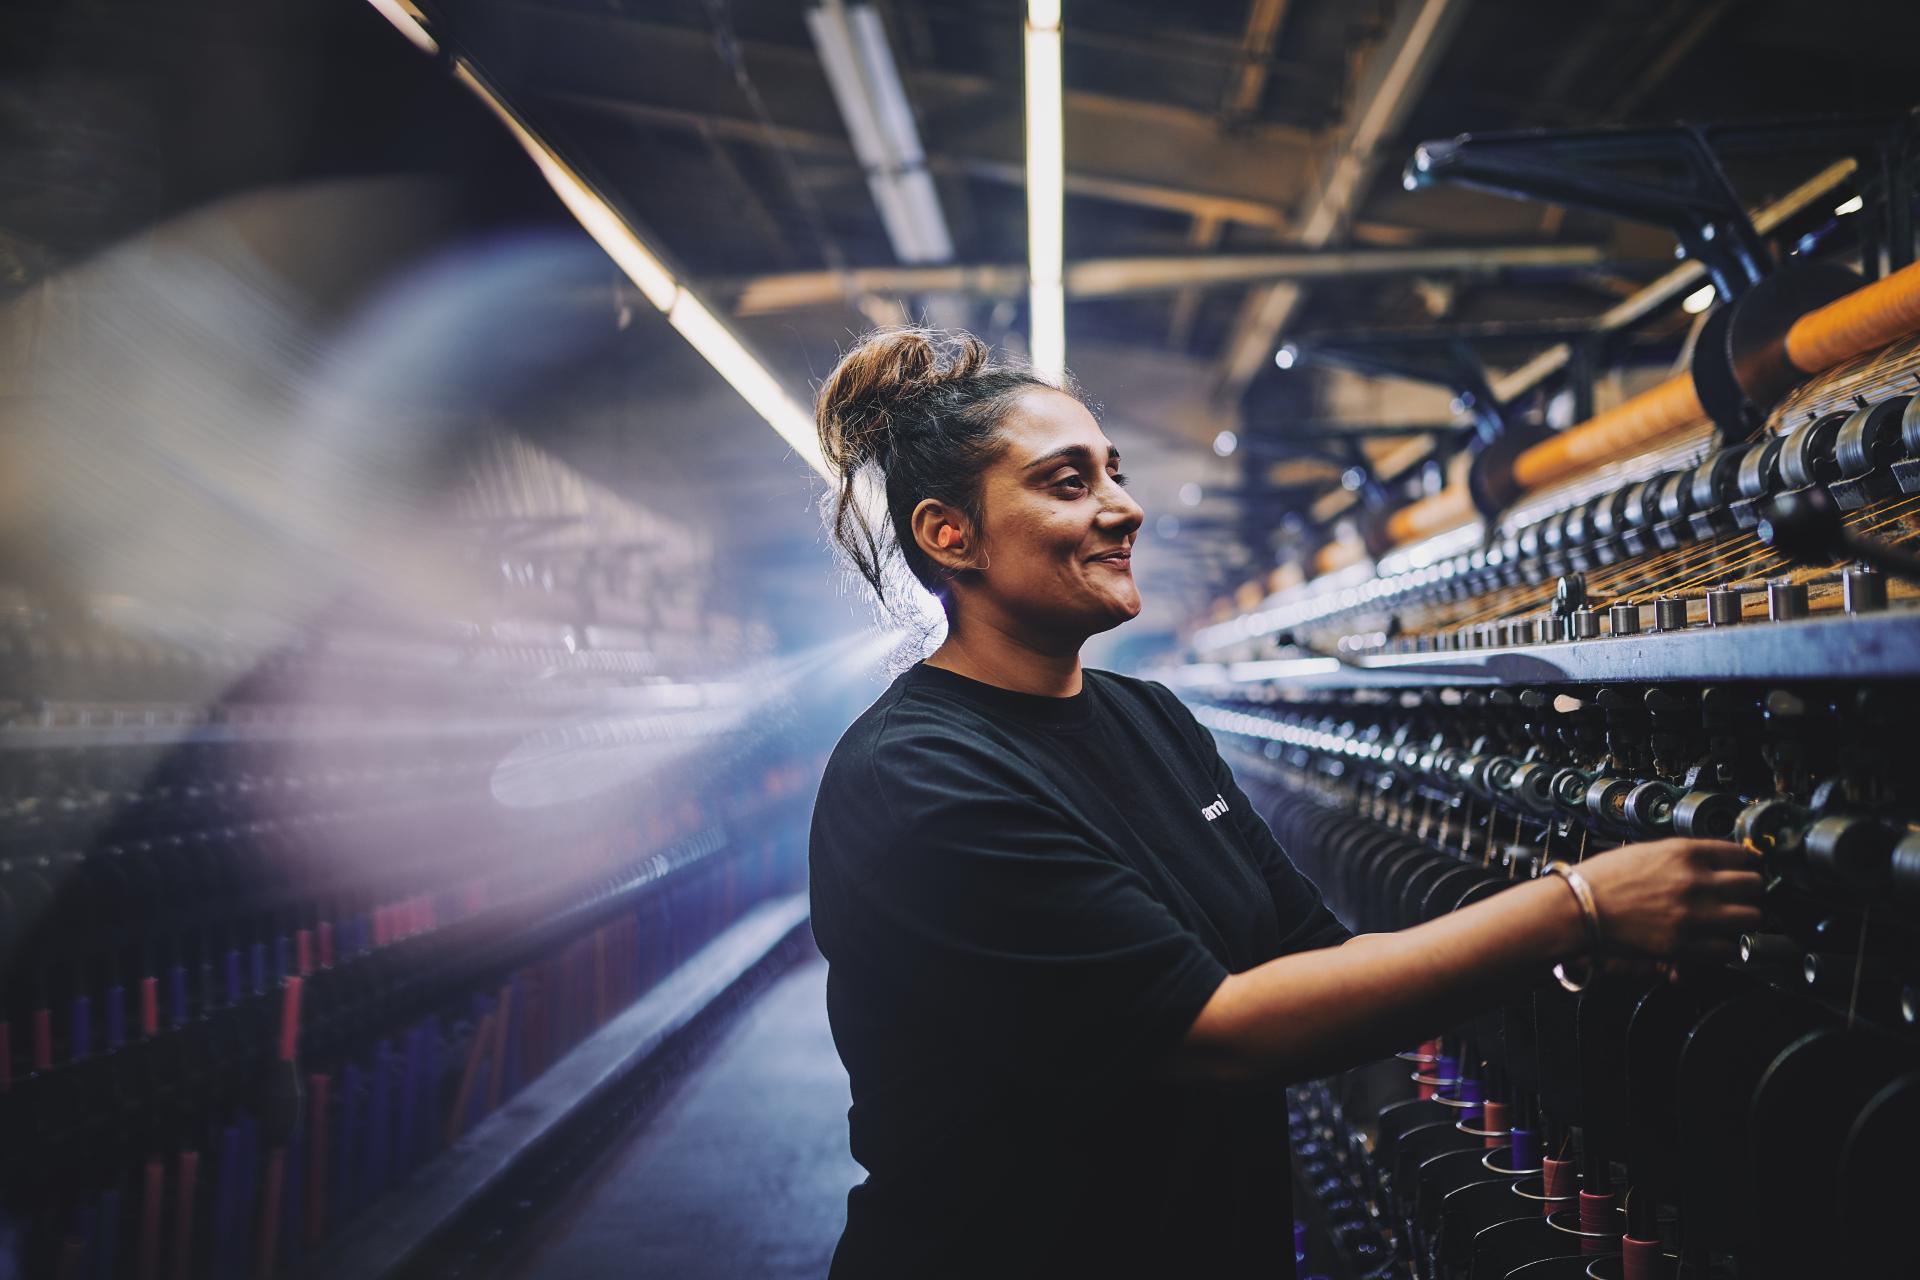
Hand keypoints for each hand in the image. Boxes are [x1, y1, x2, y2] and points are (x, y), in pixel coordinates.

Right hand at [1572, 839, 1764, 961]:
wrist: (1578, 908)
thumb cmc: (1604, 879)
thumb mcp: (1647, 851)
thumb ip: (1684, 856)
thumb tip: (1713, 864)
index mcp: (1686, 853)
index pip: (1742, 854)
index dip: (1746, 864)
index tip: (1744, 870)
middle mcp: (1697, 882)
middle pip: (1754, 886)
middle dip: (1749, 891)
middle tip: (1739, 897)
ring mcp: (1694, 915)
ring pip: (1751, 918)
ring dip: (1743, 920)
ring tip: (1729, 921)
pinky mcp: (1686, 946)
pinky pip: (1730, 949)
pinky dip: (1726, 947)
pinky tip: (1713, 941)